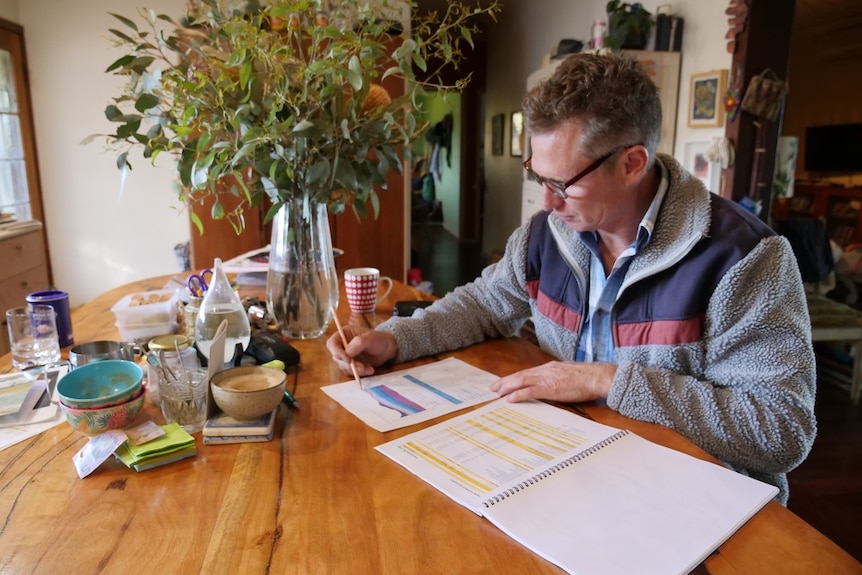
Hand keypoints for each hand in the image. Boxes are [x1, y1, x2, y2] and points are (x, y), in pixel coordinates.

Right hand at [325, 326, 397, 376]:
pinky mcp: (352, 365)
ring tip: (368, 368)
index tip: (348, 359)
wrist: (388, 349)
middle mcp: (342, 346)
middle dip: (349, 364)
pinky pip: (351, 372)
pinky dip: (359, 373)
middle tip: (361, 367)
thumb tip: (347, 353)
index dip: (336, 352)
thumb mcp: (370, 338)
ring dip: (355, 370)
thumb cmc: (379, 339)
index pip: (332, 344)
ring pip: (344, 367)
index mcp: (343, 335)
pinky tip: (369, 369)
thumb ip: (358, 343)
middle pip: (337, 358)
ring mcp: (347, 356)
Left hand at [490, 360, 615, 402]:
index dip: (513, 377)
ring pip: (521, 381)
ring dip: (507, 387)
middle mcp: (545, 371)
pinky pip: (530, 391)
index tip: (503, 382)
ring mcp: (547, 379)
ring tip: (496, 393)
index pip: (526, 372)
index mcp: (549, 368)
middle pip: (520, 375)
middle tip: (492, 388)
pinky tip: (509, 399)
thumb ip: (557, 377)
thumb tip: (551, 383)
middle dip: (504, 381)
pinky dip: (518, 394)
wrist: (597, 377)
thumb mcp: (568, 373)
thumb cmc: (587, 377)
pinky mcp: (551, 388)